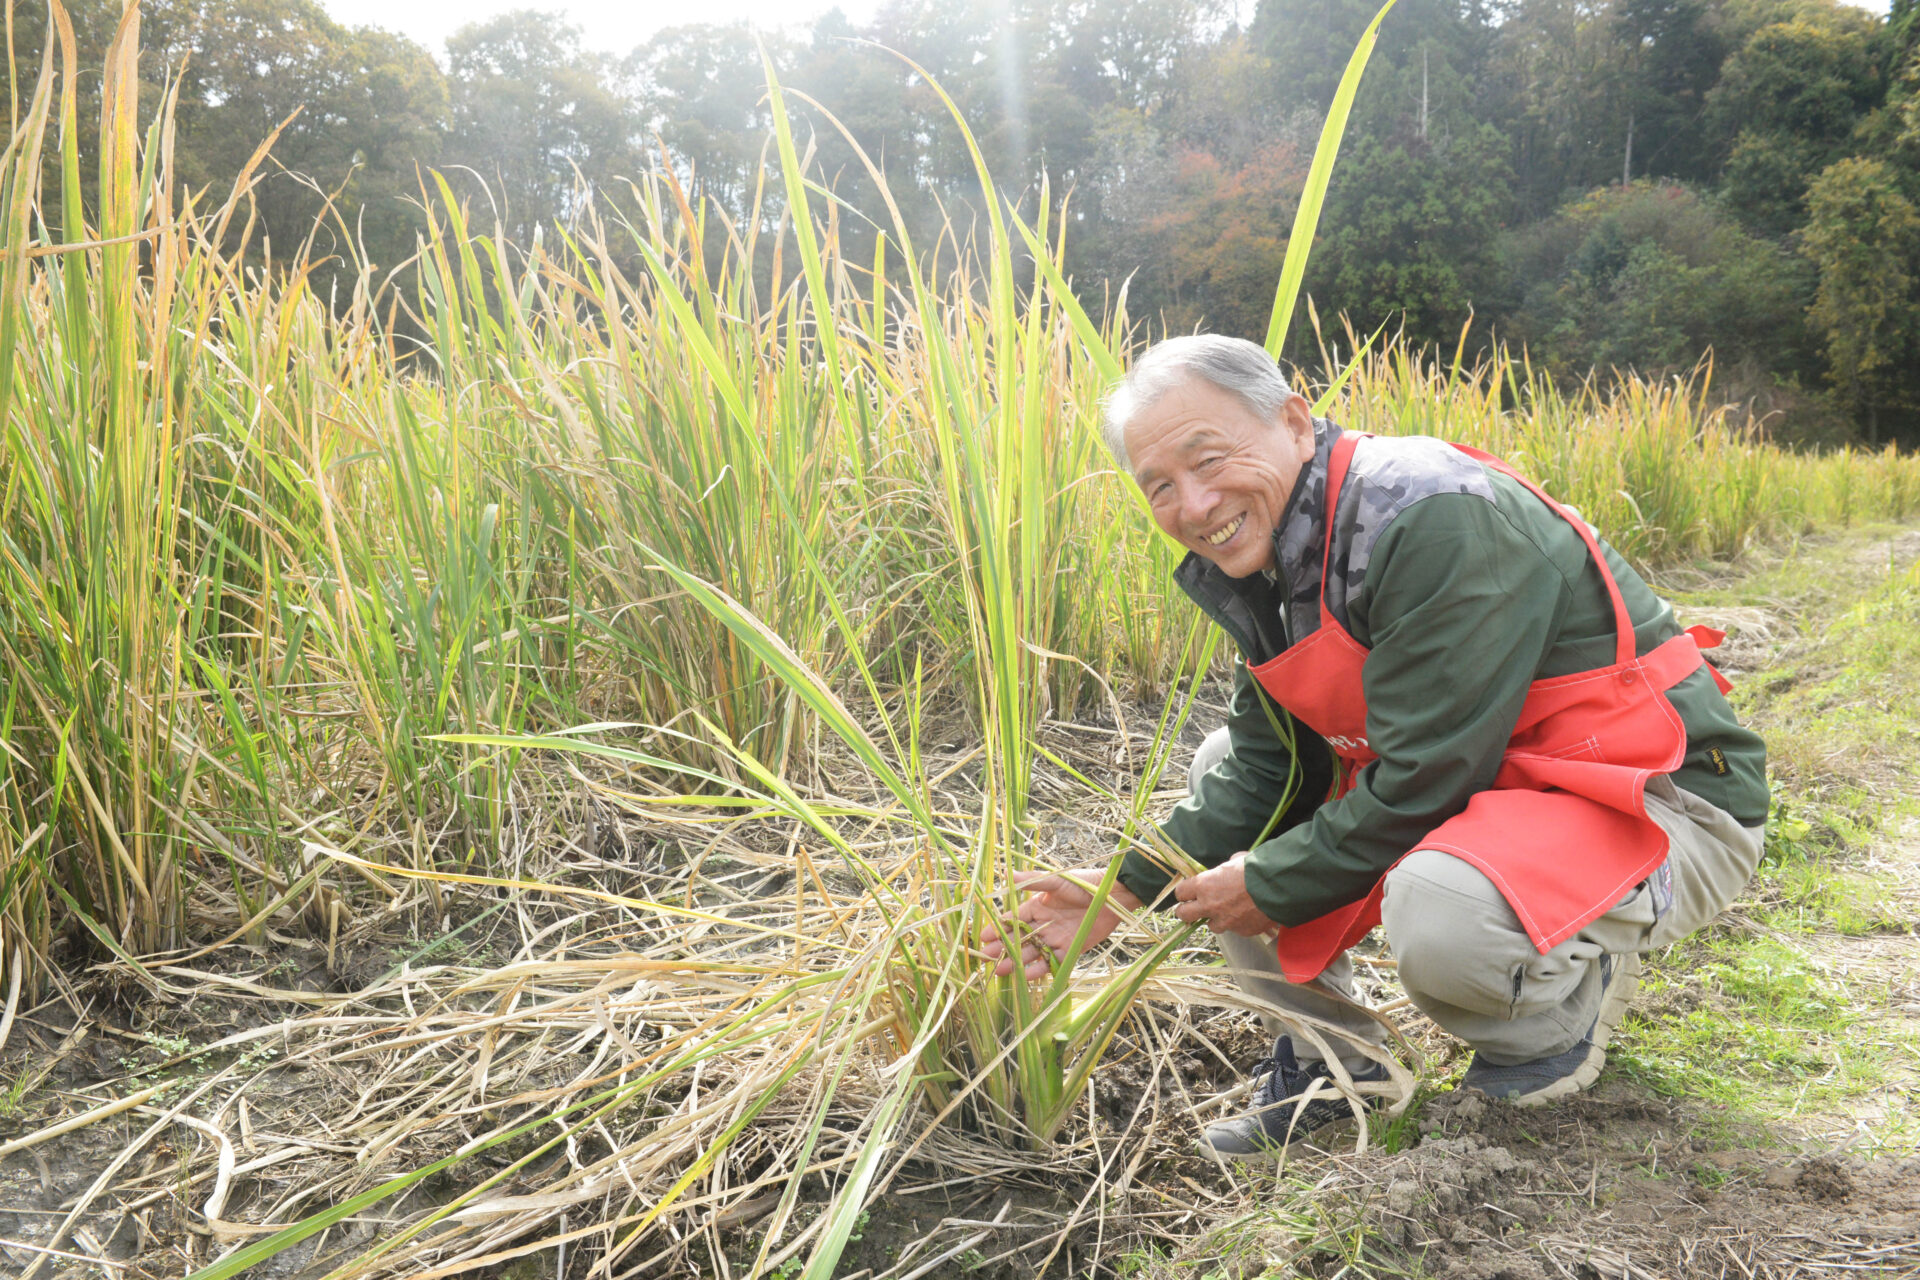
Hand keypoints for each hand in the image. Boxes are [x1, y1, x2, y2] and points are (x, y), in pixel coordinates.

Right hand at [981, 867, 1141, 981]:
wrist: (1113, 896)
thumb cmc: (1084, 883)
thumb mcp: (1058, 880)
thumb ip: (1034, 881)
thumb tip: (1009, 874)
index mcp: (1037, 906)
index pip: (1013, 920)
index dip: (998, 928)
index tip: (983, 938)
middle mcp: (1044, 924)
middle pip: (1019, 939)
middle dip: (1002, 949)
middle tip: (987, 959)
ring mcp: (1056, 938)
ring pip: (1032, 953)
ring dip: (1016, 961)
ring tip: (1000, 971)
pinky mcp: (1070, 950)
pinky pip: (1051, 962)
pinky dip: (1038, 970)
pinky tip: (1024, 976)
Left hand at [1172, 852, 1282, 938]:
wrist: (1278, 887)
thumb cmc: (1256, 869)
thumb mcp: (1236, 860)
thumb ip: (1225, 868)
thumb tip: (1227, 869)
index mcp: (1204, 885)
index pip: (1180, 892)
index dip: (1184, 892)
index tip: (1188, 891)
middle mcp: (1210, 906)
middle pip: (1184, 914)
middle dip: (1186, 911)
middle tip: (1193, 907)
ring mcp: (1225, 921)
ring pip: (1211, 926)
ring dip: (1216, 919)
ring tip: (1227, 911)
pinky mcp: (1241, 931)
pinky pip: (1234, 929)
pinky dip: (1238, 923)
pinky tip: (1248, 914)